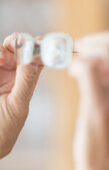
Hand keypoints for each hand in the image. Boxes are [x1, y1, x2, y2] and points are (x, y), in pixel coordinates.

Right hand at [0, 33, 42, 158]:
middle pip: (18, 48)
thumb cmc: (5, 128)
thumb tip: (36, 59)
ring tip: (4, 59)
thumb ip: (26, 81)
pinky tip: (0, 61)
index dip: (41, 48)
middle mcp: (11, 73)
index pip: (36, 58)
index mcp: (25, 79)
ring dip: (5, 48)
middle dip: (21, 41)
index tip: (43, 41)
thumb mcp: (18, 104)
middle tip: (22, 41)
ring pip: (3, 50)